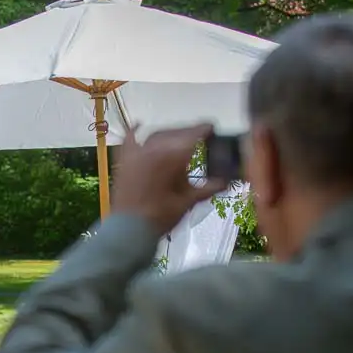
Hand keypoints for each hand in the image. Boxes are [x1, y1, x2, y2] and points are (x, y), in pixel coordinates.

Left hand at [111, 123, 228, 233]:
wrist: (129, 228)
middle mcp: (156, 148)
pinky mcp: (125, 159)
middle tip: (199, 136)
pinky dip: (135, 131)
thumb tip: (227, 182)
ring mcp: (138, 152)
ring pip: (157, 135)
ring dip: (170, 133)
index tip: (212, 128)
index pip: (194, 135)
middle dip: (189, 133)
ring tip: (179, 138)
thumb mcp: (187, 201)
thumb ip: (208, 188)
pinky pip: (130, 139)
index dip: (205, 130)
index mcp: (174, 156)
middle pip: (177, 133)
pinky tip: (140, 124)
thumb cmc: (161, 216)